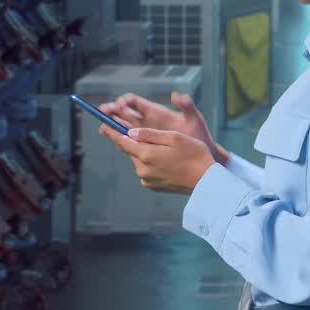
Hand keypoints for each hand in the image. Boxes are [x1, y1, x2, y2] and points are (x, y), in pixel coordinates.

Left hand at [96, 125, 216, 194]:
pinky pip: (146, 170)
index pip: (122, 141)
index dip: (112, 131)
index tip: (103, 124)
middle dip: (132, 140)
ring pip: (139, 159)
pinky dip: (151, 162)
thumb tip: (131, 132)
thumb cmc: (194, 154)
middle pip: (131, 150)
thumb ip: (150, 134)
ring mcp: (147, 179)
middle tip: (139, 131)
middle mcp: (143, 169)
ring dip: (145, 151)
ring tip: (163, 147)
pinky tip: (167, 160)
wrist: (206, 181)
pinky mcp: (153, 186)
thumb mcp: (173, 137)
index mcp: (146, 154)